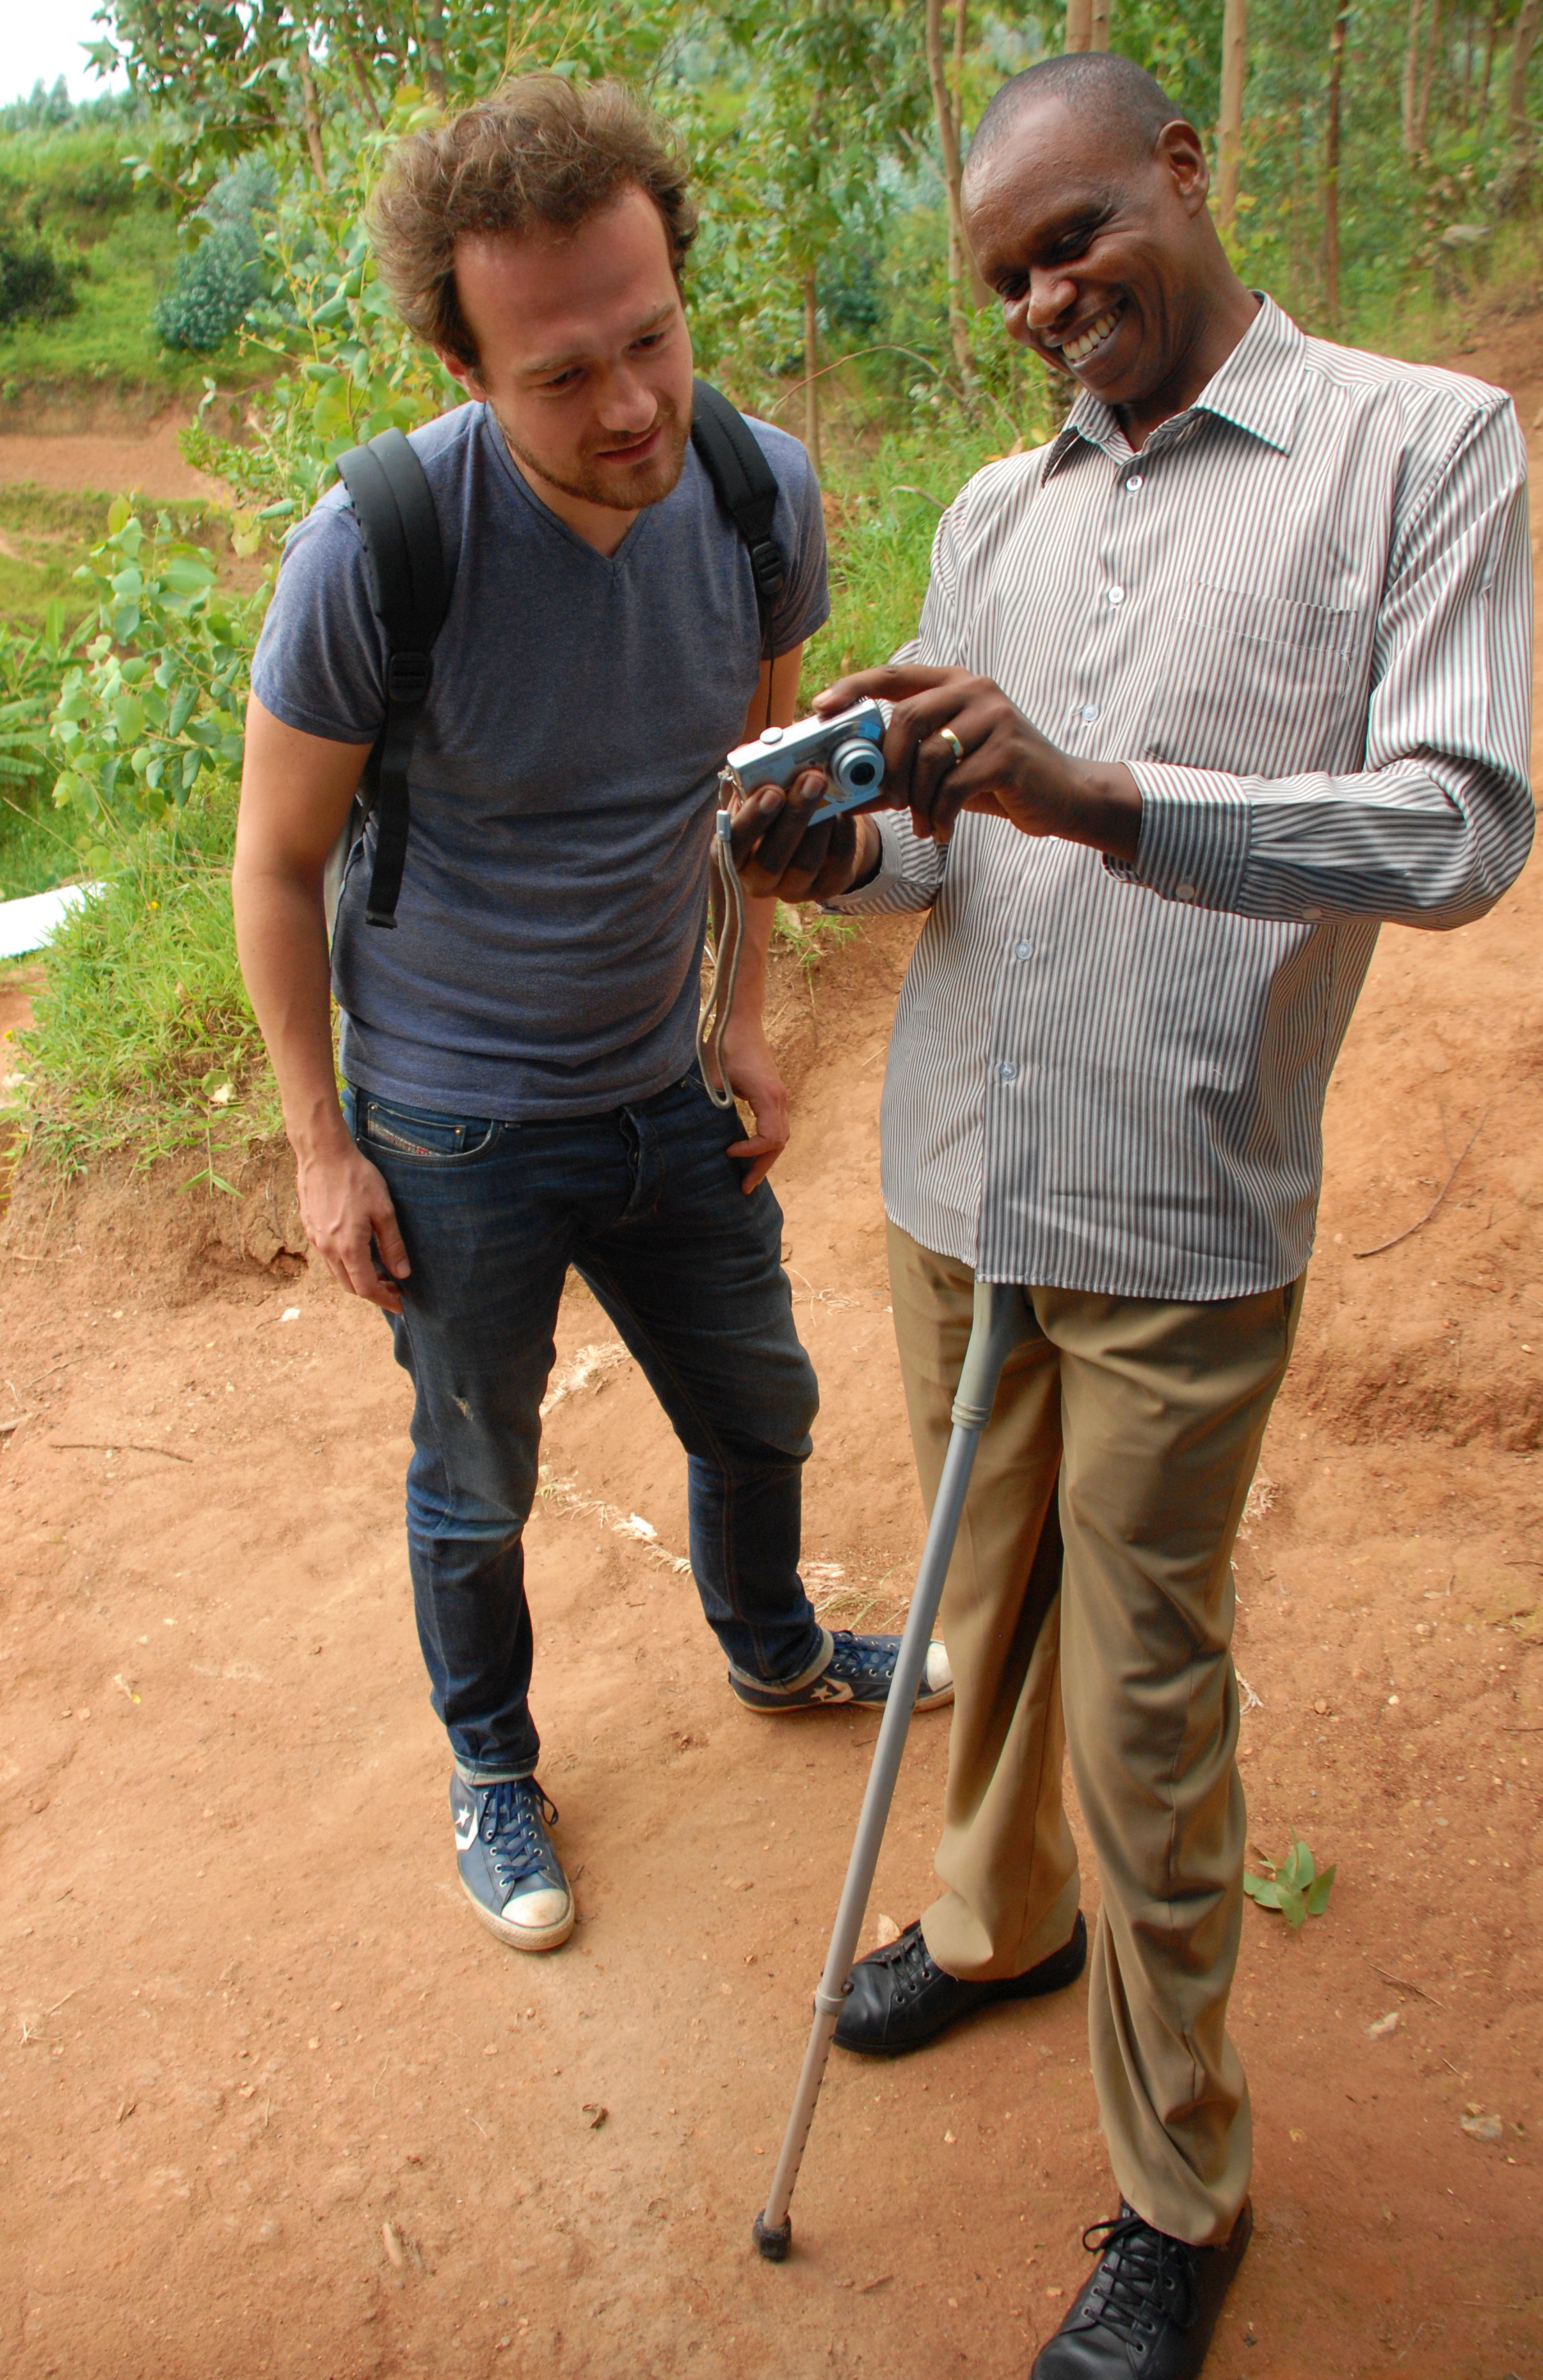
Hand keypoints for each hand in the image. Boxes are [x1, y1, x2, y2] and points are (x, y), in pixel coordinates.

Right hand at [294, 1133, 410, 1312]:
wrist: (322, 1154)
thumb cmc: (356, 1178)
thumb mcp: (383, 1210)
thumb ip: (392, 1245)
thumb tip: (402, 1273)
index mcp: (347, 1247)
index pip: (366, 1288)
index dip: (384, 1300)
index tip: (399, 1305)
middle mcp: (327, 1249)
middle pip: (349, 1286)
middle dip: (373, 1292)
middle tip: (394, 1288)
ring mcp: (315, 1240)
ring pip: (337, 1274)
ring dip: (358, 1279)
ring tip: (381, 1273)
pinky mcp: (309, 1229)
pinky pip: (328, 1259)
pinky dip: (345, 1266)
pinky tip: (360, 1255)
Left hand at [719, 1016, 788, 1191]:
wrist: (740, 1019)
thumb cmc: (724, 1044)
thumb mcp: (713, 1076)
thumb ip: (714, 1105)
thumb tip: (703, 1132)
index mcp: (768, 1096)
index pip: (771, 1138)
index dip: (751, 1152)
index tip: (728, 1152)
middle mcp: (779, 1098)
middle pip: (780, 1143)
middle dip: (762, 1167)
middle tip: (744, 1188)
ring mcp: (778, 1095)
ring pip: (780, 1136)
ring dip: (765, 1157)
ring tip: (748, 1176)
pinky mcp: (772, 1092)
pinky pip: (775, 1125)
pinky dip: (764, 1143)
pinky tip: (748, 1152)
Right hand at [728, 767, 876, 902]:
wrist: (813, 835)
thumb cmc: (777, 809)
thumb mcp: (758, 792)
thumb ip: (752, 776)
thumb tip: (753, 752)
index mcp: (733, 855)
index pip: (731, 846)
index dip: (751, 820)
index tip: (771, 790)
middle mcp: (758, 880)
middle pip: (770, 861)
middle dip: (793, 817)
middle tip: (812, 779)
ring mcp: (792, 889)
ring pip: (805, 863)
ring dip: (819, 822)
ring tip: (829, 789)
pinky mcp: (825, 888)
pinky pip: (836, 864)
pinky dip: (842, 833)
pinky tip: (843, 810)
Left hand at [813, 665, 1141, 859]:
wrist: (1061, 795)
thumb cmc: (996, 779)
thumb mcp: (947, 768)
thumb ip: (901, 770)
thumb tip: (845, 791)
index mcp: (955, 683)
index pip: (894, 676)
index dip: (853, 688)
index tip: (821, 709)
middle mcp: (975, 690)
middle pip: (905, 720)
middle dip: (888, 768)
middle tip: (890, 801)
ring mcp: (994, 717)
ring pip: (928, 758)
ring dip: (916, 801)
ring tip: (923, 824)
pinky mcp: (1007, 752)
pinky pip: (953, 787)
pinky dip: (939, 816)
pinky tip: (943, 830)